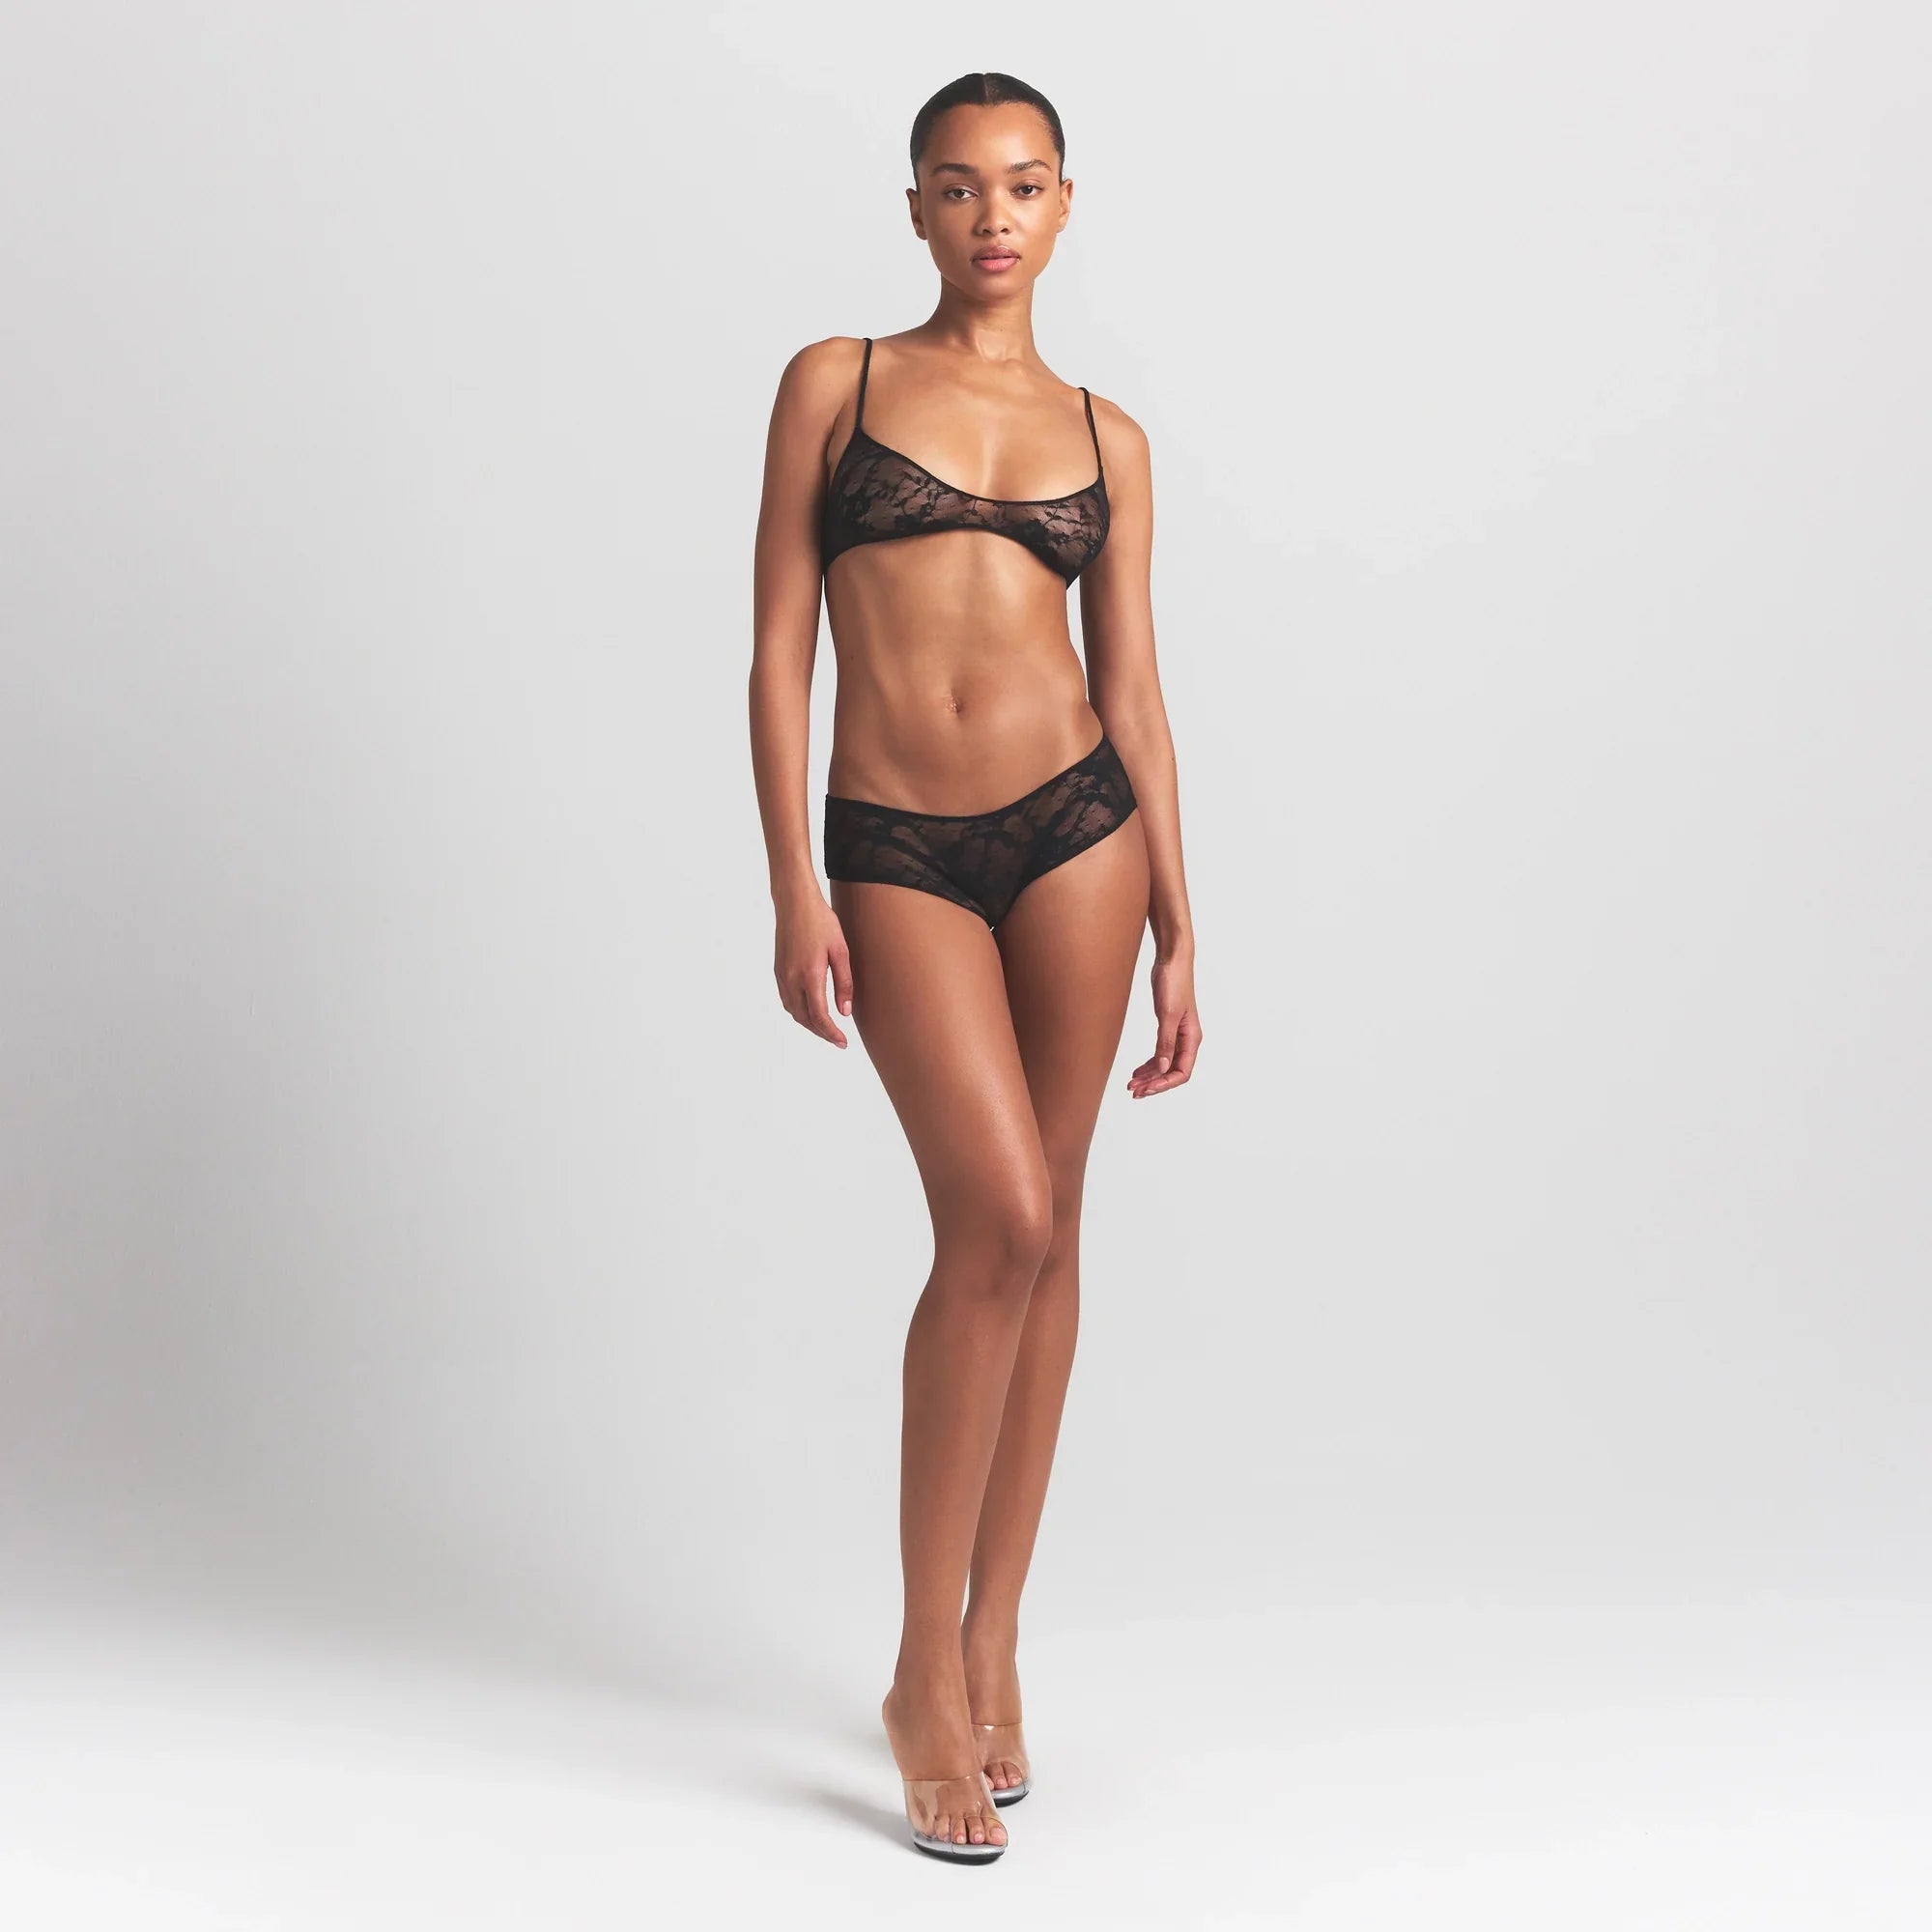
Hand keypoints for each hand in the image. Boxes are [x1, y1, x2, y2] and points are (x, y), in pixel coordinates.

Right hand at [774, 893, 853, 1047]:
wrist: (795, 903)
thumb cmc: (821, 922)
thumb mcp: (840, 951)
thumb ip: (844, 983)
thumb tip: (844, 1012)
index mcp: (810, 975)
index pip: (819, 1016)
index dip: (831, 1033)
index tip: (842, 1042)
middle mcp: (791, 979)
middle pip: (804, 1018)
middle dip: (821, 1032)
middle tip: (838, 1039)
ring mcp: (782, 975)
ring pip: (793, 1011)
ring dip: (809, 1023)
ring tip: (826, 1027)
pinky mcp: (778, 970)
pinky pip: (787, 1000)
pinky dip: (799, 1011)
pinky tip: (810, 1009)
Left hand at [1127, 951, 1200, 1098]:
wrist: (1171, 959)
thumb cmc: (1173, 982)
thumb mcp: (1167, 1014)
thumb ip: (1165, 1042)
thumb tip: (1162, 1067)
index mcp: (1192, 1038)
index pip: (1182, 1072)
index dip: (1164, 1084)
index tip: (1146, 1088)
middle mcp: (1187, 1039)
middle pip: (1172, 1071)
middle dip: (1153, 1083)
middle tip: (1133, 1091)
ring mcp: (1178, 1033)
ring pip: (1165, 1063)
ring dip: (1150, 1075)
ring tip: (1131, 1083)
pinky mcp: (1168, 1026)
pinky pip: (1160, 1052)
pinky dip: (1149, 1063)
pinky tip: (1137, 1069)